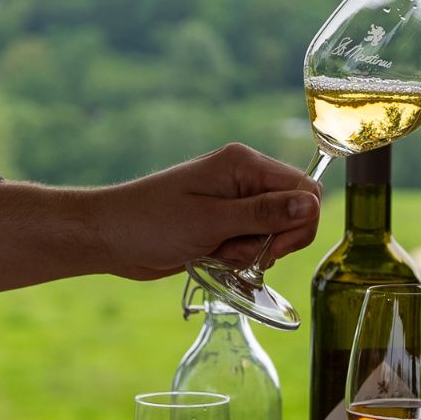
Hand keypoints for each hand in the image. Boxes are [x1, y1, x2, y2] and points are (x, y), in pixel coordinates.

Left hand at [99, 143, 321, 279]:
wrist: (109, 237)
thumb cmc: (151, 223)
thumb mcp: (211, 221)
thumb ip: (264, 214)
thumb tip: (311, 205)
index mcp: (244, 164)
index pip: (304, 189)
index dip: (300, 223)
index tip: (275, 249)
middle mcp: (245, 177)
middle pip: (295, 210)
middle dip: (277, 239)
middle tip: (243, 253)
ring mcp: (235, 200)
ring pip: (275, 231)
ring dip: (254, 250)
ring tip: (218, 251)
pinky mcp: (226, 221)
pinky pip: (254, 241)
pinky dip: (241, 255)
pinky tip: (214, 255)